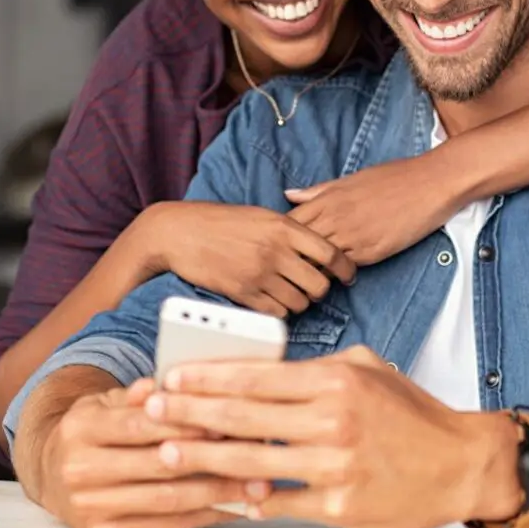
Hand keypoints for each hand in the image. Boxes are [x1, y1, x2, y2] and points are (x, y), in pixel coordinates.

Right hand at [37, 379, 247, 527]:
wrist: (49, 472)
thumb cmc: (93, 429)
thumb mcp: (106, 400)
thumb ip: (139, 393)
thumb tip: (165, 384)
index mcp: (82, 428)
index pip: (142, 425)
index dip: (186, 424)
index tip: (227, 421)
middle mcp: (81, 470)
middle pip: (158, 465)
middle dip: (212, 459)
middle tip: (255, 452)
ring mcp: (91, 507)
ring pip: (166, 499)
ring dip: (217, 492)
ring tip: (255, 483)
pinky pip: (163, 525)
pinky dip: (202, 516)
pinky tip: (231, 505)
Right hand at [131, 202, 355, 316]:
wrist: (180, 232)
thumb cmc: (222, 221)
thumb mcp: (262, 215)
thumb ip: (290, 230)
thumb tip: (319, 247)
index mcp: (284, 227)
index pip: (331, 252)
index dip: (345, 268)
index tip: (348, 275)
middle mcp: (276, 251)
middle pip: (319, 284)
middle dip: (320, 289)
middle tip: (312, 287)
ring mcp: (259, 274)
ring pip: (300, 302)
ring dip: (300, 302)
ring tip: (290, 294)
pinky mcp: (243, 293)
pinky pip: (276, 313)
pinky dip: (279, 311)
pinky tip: (272, 302)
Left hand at [144, 346, 521, 527]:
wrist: (459, 462)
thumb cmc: (412, 413)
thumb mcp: (368, 368)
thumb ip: (316, 368)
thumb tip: (265, 372)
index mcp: (337, 380)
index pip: (258, 376)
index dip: (209, 377)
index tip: (174, 377)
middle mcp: (333, 420)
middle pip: (244, 416)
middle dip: (191, 412)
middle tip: (153, 410)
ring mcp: (335, 467)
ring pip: (253, 461)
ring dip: (205, 456)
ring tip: (170, 450)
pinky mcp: (339, 507)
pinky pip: (281, 503)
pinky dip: (249, 498)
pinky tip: (221, 492)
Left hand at [286, 152, 459, 266]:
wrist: (430, 184)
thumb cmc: (394, 177)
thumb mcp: (352, 179)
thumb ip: (319, 191)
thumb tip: (289, 195)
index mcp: (328, 198)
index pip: (289, 223)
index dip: (281, 237)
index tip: (280, 245)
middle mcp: (336, 218)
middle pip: (299, 246)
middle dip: (291, 258)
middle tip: (287, 269)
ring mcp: (352, 236)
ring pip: (318, 261)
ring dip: (312, 270)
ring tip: (308, 278)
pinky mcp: (371, 252)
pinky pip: (344, 267)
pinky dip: (336, 273)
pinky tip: (336, 275)